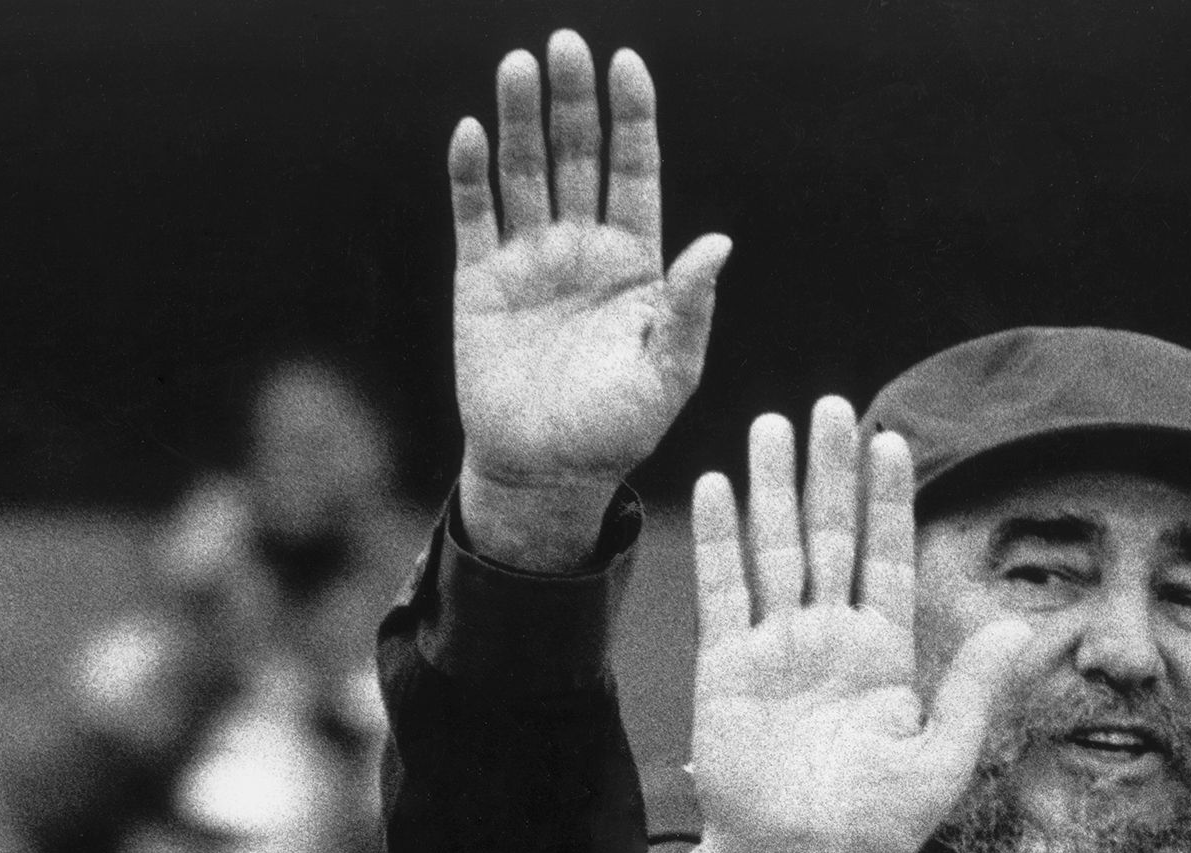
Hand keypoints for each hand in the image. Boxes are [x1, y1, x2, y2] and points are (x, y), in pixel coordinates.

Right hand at [449, 31, 729, 569]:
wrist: (547, 471)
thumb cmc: (620, 429)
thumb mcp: (669, 373)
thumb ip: (691, 308)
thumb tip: (720, 245)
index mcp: (636, 263)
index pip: (635, 172)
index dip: (632, 119)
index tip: (628, 64)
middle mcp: (583, 248)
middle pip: (578, 157)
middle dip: (574, 100)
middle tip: (566, 43)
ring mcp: (529, 259)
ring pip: (525, 172)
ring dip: (520, 119)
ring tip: (519, 65)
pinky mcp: (479, 281)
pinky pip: (474, 215)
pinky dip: (470, 174)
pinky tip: (471, 132)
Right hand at [688, 400, 1034, 852]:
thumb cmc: (873, 827)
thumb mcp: (940, 759)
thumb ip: (972, 688)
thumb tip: (1020, 623)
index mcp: (882, 654)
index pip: (889, 557)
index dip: (890, 498)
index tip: (893, 438)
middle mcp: (829, 638)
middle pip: (830, 536)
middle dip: (829, 471)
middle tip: (830, 405)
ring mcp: (777, 648)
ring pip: (776, 549)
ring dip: (773, 488)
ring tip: (774, 424)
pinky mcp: (728, 668)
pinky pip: (726, 592)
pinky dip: (722, 541)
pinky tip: (719, 486)